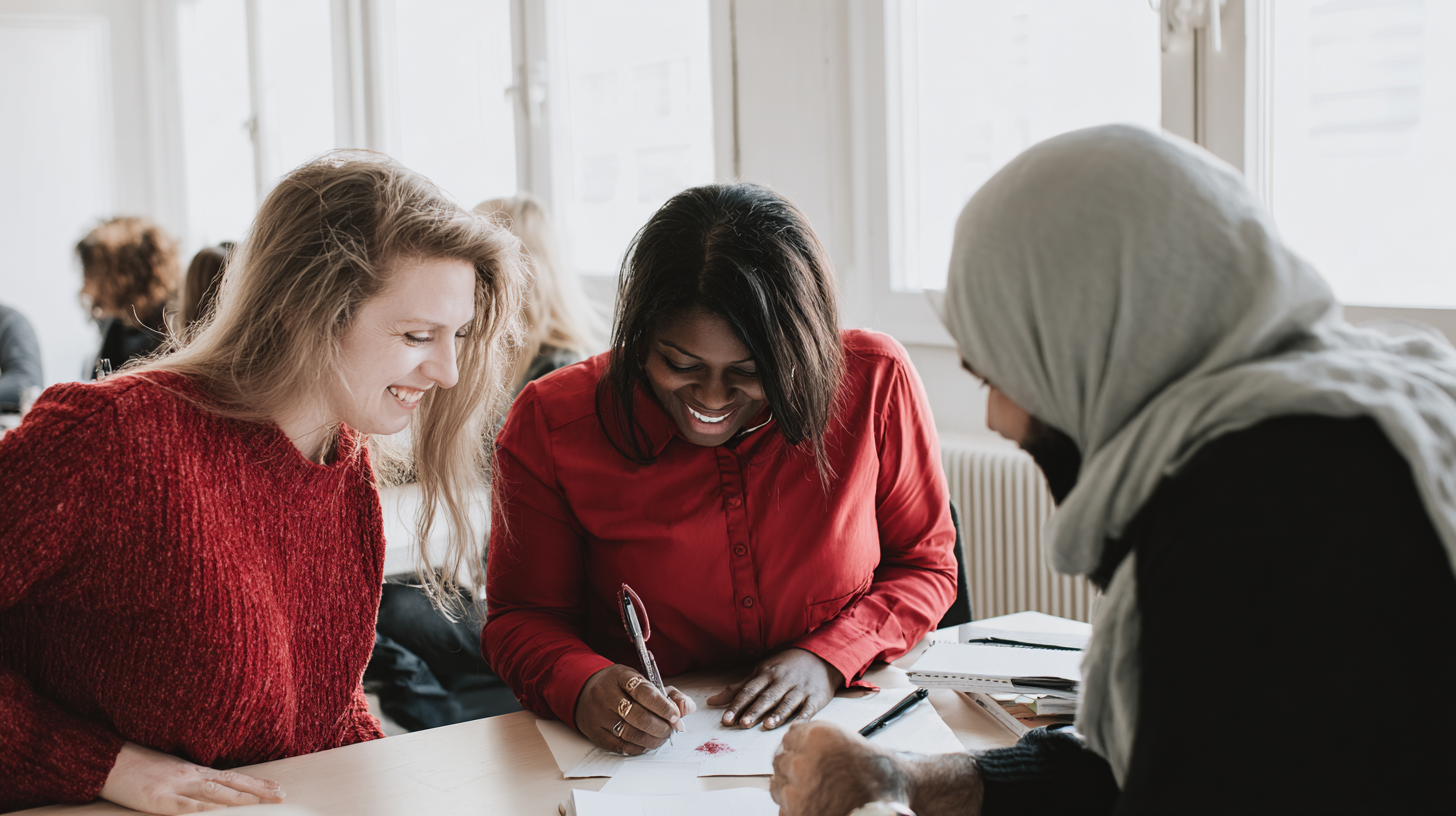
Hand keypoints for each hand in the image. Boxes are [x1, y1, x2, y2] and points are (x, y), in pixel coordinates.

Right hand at [99, 741, 284, 813]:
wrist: (106, 758)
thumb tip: (209, 788)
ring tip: (262, 804)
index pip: (232, 777)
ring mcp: (175, 786)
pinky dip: (205, 811)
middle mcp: (190, 776)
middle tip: (283, 796)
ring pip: (215, 794)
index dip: (256, 783)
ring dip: (240, 800)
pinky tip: (219, 815)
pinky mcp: (158, 799)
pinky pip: (186, 807)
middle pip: (231, 784)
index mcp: (193, 769)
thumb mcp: (168, 769)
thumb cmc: (135, 765)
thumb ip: (189, 779)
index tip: (277, 787)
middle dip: (258, 791)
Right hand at [574, 664, 694, 753]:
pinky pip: (619, 745)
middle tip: (672, 729)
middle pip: (638, 716)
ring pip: (630, 733)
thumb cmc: (620, 687)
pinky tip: (646, 742)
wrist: (584, 691)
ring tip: (662, 737)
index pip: (644, 692)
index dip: (663, 706)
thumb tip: (687, 708)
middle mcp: (606, 694)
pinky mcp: (594, 732)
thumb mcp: (642, 680)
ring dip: (652, 739)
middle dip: (661, 727)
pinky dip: (638, 747)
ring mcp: (598, 714)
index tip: (676, 716)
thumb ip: (669, 694)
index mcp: (620, 676)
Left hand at [707, 647, 841, 729]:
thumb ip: (737, 688)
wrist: (820, 657)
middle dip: (755, 710)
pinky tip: (797, 726)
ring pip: (787, 702)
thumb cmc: (784, 667)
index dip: (737, 705)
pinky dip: (803, 717)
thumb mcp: (761, 672)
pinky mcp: (816, 697)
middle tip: (743, 724)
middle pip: (766, 697)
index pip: (749, 691)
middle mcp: (782, 681)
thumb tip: (711, 702)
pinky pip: (809, 708)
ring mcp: (800, 689)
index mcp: (767, 674)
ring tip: (767, 725)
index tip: (726, 720)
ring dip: (777, 714)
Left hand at [771, 720, 985, 815]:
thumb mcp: (842, 739)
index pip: (788, 738)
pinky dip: (795, 808)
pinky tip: (817, 804)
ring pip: (777, 784)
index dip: (798, 748)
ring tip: (817, 792)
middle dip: (794, 768)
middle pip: (780, 761)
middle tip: (814, 776)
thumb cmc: (872, 772)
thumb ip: (812, 739)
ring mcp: (797, 790)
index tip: (805, 756)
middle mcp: (802, 761)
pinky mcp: (796, 814)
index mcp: (814, 737)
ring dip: (791, 788)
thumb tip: (788, 745)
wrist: (888, 799)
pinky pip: (783, 807)